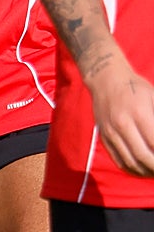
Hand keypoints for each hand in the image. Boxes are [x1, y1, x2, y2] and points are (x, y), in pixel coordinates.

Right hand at [87, 61, 153, 176]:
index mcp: (139, 114)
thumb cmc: (136, 88)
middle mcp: (123, 124)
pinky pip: (118, 160)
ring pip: (131, 162)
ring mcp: (111, 132)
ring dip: (147, 172)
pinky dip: (132, 170)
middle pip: (144, 157)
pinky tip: (143, 170)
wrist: (105, 79)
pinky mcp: (104, 136)